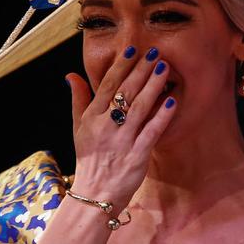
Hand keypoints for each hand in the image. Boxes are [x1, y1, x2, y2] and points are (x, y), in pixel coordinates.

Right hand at [65, 46, 176, 210]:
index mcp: (91, 117)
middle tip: (155, 52)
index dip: (120, 66)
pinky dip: (163, 115)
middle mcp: (106, 126)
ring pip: (140, 107)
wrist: (94, 194)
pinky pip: (152, 131)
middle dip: (141, 70)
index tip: (132, 49)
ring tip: (165, 68)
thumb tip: (71, 75)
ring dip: (153, 85)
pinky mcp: (138, 155)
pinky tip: (173, 100)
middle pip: (125, 92)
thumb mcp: (78, 129)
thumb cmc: (89, 159)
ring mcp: (122, 140)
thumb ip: (78, 100)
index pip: (106, 85)